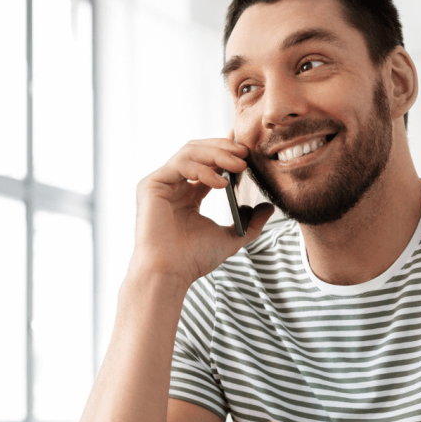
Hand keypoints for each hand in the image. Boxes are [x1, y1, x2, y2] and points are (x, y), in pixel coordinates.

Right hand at [131, 137, 275, 286]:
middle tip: (246, 153)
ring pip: (190, 152)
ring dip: (217, 154)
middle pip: (199, 151)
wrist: (170, 273)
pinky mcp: (151, 185)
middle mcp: (174, 185)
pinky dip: (203, 170)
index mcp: (189, 194)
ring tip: (239, 165)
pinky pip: (180, 165)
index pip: (209, 163)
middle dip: (224, 148)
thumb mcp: (231, 238)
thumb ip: (251, 223)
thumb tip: (269, 207)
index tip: (249, 150)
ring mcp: (162, 183)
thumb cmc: (193, 259)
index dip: (228, 152)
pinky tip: (221, 184)